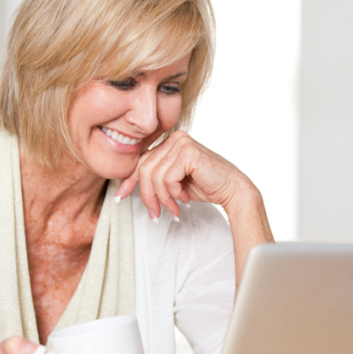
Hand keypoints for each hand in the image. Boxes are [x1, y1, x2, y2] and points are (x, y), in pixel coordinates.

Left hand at [115, 130, 250, 220]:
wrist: (232, 190)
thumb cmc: (206, 186)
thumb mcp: (174, 182)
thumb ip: (156, 178)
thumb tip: (130, 186)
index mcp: (170, 142)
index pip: (142, 161)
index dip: (129, 181)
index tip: (120, 197)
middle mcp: (175, 138)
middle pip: (145, 169)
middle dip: (148, 196)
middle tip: (155, 214)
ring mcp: (182, 143)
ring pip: (154, 176)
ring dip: (163, 199)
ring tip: (174, 209)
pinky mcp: (188, 153)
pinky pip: (167, 178)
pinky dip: (174, 194)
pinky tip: (185, 199)